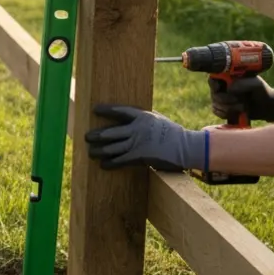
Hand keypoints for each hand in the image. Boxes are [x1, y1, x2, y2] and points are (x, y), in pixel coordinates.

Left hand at [85, 104, 206, 171]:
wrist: (187, 147)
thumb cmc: (173, 133)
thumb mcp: (157, 120)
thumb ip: (143, 119)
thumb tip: (128, 118)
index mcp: (142, 116)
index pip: (120, 111)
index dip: (106, 110)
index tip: (94, 110)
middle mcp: (137, 128)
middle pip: (110, 132)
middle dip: (96, 135)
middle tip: (86, 137)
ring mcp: (138, 143)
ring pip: (112, 147)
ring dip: (99, 151)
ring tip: (90, 153)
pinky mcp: (140, 156)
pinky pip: (120, 160)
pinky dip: (110, 163)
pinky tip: (103, 165)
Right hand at [210, 76, 273, 122]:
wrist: (268, 107)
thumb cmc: (263, 92)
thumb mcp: (256, 84)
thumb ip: (243, 84)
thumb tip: (229, 89)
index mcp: (230, 77)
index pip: (214, 77)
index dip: (214, 84)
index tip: (219, 88)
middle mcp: (224, 87)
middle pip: (214, 93)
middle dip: (225, 99)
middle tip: (238, 100)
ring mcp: (223, 98)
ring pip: (215, 104)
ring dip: (228, 108)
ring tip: (242, 108)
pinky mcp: (224, 109)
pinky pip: (217, 112)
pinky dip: (226, 114)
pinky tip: (237, 113)